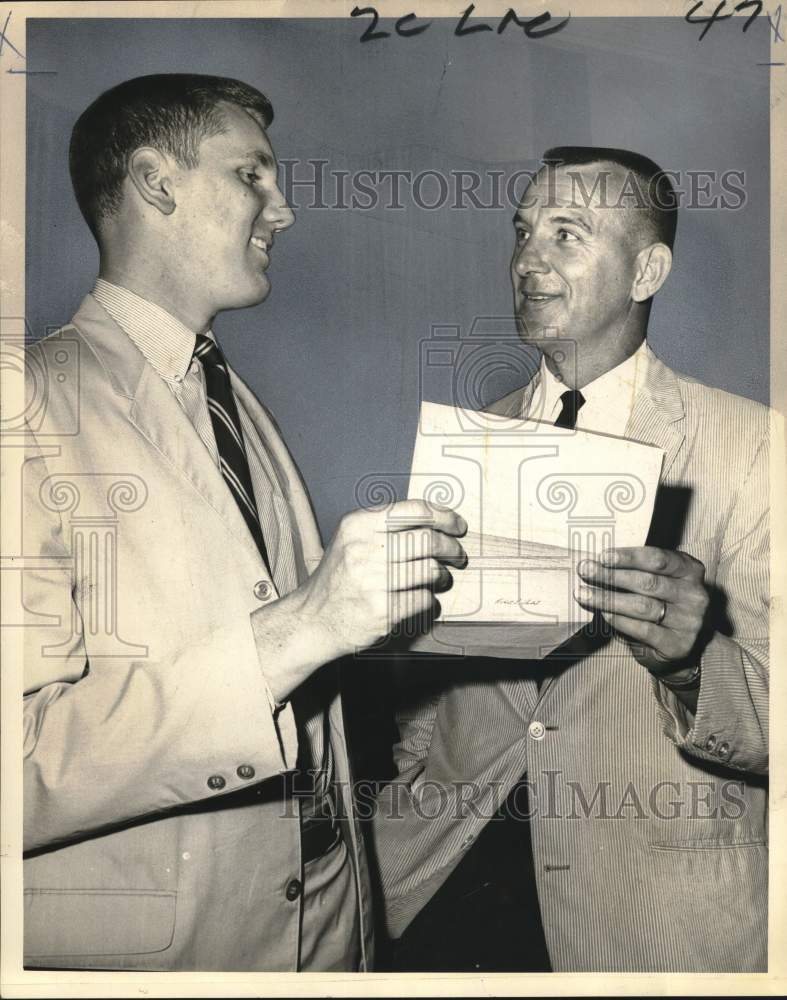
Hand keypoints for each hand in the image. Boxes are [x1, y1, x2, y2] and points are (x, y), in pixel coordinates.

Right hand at [300, 499, 466, 656]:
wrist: (313, 619)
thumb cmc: (340, 577)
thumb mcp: (351, 539)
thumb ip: (385, 525)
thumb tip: (437, 518)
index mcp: (357, 525)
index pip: (414, 510)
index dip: (444, 516)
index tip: (457, 525)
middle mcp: (363, 549)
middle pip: (428, 540)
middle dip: (451, 547)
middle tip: (457, 555)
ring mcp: (372, 581)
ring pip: (431, 570)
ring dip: (442, 575)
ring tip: (440, 578)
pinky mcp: (382, 610)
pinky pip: (424, 598)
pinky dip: (430, 598)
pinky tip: (423, 597)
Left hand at [575, 546, 709, 677]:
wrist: (679, 645)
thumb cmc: (661, 603)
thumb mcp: (657, 581)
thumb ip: (636, 570)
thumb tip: (596, 563)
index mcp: (690, 570)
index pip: (658, 559)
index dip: (628, 557)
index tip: (602, 556)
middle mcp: (695, 594)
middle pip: (648, 582)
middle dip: (612, 576)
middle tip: (585, 571)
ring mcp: (689, 621)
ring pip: (643, 606)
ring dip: (609, 599)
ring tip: (584, 594)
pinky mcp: (678, 644)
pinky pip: (644, 630)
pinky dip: (620, 620)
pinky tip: (603, 614)